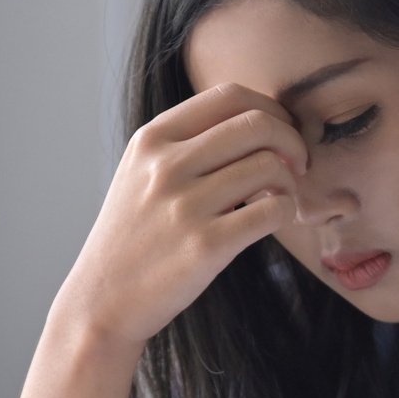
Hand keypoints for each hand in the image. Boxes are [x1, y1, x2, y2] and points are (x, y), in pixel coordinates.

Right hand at [52, 82, 310, 350]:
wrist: (102, 301)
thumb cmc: (133, 238)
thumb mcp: (139, 174)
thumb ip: (185, 143)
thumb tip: (258, 121)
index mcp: (151, 140)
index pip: (228, 96)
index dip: (269, 108)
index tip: (280, 132)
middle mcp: (165, 166)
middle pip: (257, 124)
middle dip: (291, 139)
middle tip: (296, 163)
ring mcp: (184, 206)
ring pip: (270, 165)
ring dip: (290, 180)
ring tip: (282, 196)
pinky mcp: (205, 245)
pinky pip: (273, 210)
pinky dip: (288, 211)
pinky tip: (277, 219)